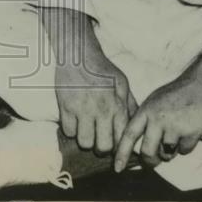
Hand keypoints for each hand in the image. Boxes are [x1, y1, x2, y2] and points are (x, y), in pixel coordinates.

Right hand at [41, 8, 136, 154]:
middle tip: (98, 140)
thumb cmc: (102, 69)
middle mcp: (101, 110)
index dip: (118, 147)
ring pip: (84, 142)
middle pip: (102, 147)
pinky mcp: (66, 106)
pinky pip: (68, 131)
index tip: (113, 145)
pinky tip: (75, 121)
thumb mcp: (122, 83)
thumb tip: (136, 125)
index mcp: (117, 105)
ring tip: (86, 130)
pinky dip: (71, 129)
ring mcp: (82, 109)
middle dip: (101, 147)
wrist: (79, 54)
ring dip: (85, 139)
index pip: (121, 139)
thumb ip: (130, 105)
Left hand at [113, 55, 201, 171]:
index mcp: (146, 110)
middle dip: (150, 161)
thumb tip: (136, 145)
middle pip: (147, 152)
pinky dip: (185, 147)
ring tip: (175, 137)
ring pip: (166, 154)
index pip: (129, 135)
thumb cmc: (176, 94)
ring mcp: (175, 126)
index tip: (117, 169)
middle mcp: (158, 119)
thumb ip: (145, 120)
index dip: (122, 153)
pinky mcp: (191, 132)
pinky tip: (188, 132)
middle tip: (152, 162)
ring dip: (170, 152)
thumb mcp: (154, 101)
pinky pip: (184, 151)